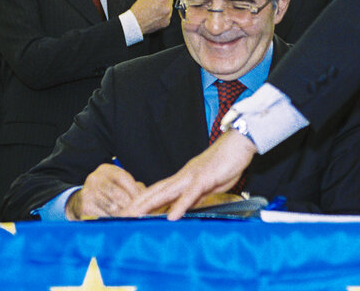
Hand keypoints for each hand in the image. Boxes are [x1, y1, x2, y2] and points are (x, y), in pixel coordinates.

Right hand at [66, 163, 145, 219]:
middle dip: (130, 206)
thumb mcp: (120, 185)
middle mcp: (95, 178)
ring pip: (111, 207)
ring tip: (133, 220)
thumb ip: (135, 189)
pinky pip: (103, 216)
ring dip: (123, 215)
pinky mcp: (84, 207)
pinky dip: (113, 221)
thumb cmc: (108, 193)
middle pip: (117, 193)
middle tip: (140, 214)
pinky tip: (120, 224)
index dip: (135, 191)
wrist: (83, 202)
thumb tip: (148, 199)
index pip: (123, 178)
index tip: (146, 202)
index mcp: (106, 170)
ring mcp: (87, 192)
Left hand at [121, 130, 256, 220]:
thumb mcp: (207, 185)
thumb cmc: (225, 163)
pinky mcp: (205, 178)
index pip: (157, 191)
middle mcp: (182, 176)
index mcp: (182, 178)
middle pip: (155, 192)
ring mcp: (192, 177)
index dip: (141, 202)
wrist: (238, 143)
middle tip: (120, 216)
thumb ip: (194, 196)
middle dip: (136, 205)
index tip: (128, 212)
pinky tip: (172, 216)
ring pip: (166, 192)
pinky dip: (180, 205)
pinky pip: (190, 194)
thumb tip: (183, 209)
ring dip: (149, 205)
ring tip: (134, 216)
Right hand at [130, 0, 179, 34]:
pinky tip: (155, 16)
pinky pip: (167, 16)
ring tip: (154, 11)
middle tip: (155, 3)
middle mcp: (167, 7)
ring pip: (169, 8)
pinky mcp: (167, 23)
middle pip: (171, 0)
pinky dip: (163, 15)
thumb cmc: (139, 8)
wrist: (136, 24)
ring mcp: (168, 16)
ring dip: (164, 8)